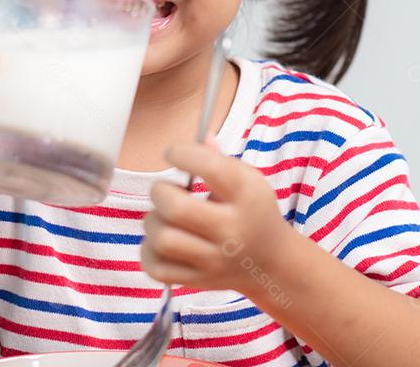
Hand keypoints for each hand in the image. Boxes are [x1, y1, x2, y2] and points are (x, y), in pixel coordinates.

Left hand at [141, 136, 292, 293]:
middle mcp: (232, 230)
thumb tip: (201, 137)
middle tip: (166, 190)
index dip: (184, 154)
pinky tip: (160, 241)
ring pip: (163, 240)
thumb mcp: (250, 181)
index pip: (212, 168)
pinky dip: (149, 251)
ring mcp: (214, 260)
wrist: (270, 263)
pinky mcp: (198, 281)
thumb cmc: (254, 213)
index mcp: (248, 197)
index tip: (172, 152)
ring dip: (153, 222)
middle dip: (160, 192)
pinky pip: (157, 269)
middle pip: (177, 209)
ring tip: (164, 216)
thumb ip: (221, 159)